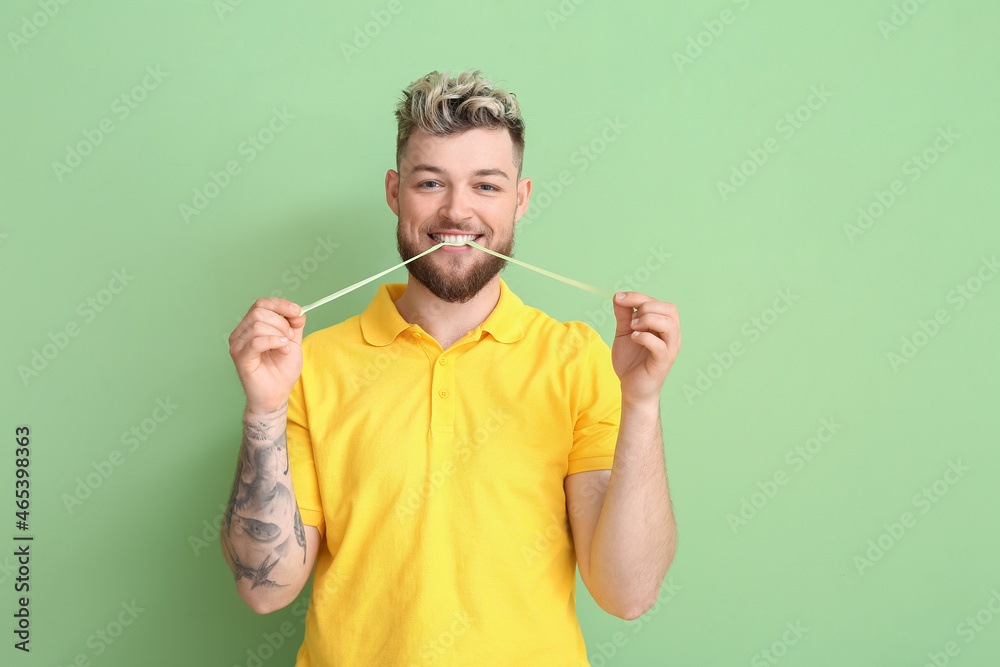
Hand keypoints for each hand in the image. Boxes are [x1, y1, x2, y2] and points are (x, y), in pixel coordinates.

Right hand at [228, 298, 306, 413]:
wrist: (277, 394)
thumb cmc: (281, 370)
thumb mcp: (292, 342)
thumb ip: (294, 325)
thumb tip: (298, 311)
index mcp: (251, 326)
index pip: (261, 304)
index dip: (280, 305)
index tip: (297, 311)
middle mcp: (240, 333)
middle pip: (259, 312)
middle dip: (281, 322)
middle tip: (290, 337)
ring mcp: (238, 345)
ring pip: (257, 325)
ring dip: (279, 334)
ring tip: (285, 348)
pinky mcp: (241, 358)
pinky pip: (256, 342)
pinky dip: (273, 342)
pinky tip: (282, 349)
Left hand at [611, 291, 680, 405]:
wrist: (631, 389)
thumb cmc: (630, 361)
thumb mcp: (624, 333)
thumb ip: (623, 316)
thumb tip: (618, 296)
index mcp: (663, 326)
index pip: (657, 302)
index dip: (638, 297)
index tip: (618, 298)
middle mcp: (671, 336)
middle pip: (669, 309)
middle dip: (646, 307)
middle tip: (630, 320)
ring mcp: (669, 349)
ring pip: (669, 324)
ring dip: (648, 320)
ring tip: (633, 328)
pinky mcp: (663, 362)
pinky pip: (660, 346)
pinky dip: (645, 337)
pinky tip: (634, 338)